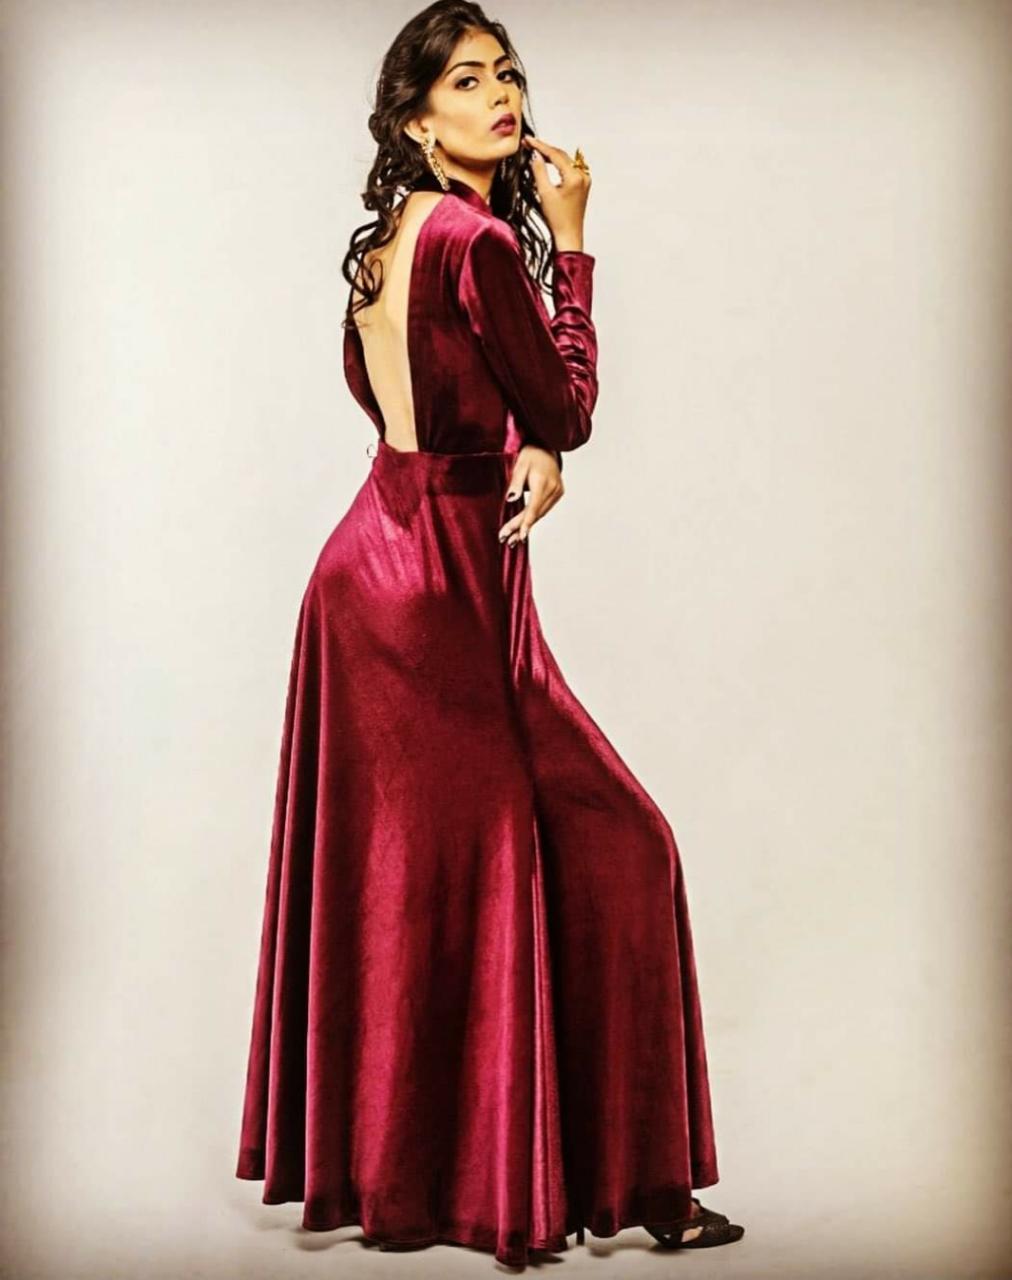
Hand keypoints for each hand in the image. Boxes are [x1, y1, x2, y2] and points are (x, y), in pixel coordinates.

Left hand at [498, 444, 563, 546]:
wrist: (547, 446)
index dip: (526, 523)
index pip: (534, 507)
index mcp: (543, 482)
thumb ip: (515, 483)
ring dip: (527, 526)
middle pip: (536, 514)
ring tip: (512, 539)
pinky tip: (523, 528)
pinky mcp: (558, 493)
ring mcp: (557, 492)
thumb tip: (510, 499)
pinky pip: (544, 509)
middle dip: (520, 528)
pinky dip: (533, 518)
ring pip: (540, 514)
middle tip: (506, 540)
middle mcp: (554, 489)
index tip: (520, 536)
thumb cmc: (531, 454)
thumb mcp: (520, 465)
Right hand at [521, 135, 589, 251]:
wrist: (569, 236)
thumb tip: (535, 155)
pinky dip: (559, 164)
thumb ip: (539, 171)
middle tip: (529, 144)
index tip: (528, 140)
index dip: (540, 146)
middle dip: (546, 149)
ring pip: (566, 161)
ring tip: (537, 151)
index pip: (556, 155)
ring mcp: (585, 181)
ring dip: (552, 156)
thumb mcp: (545, 193)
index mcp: (575, 177)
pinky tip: (550, 162)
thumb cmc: (558, 220)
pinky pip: (570, 169)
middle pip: (562, 156)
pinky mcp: (583, 186)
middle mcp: (583, 176)